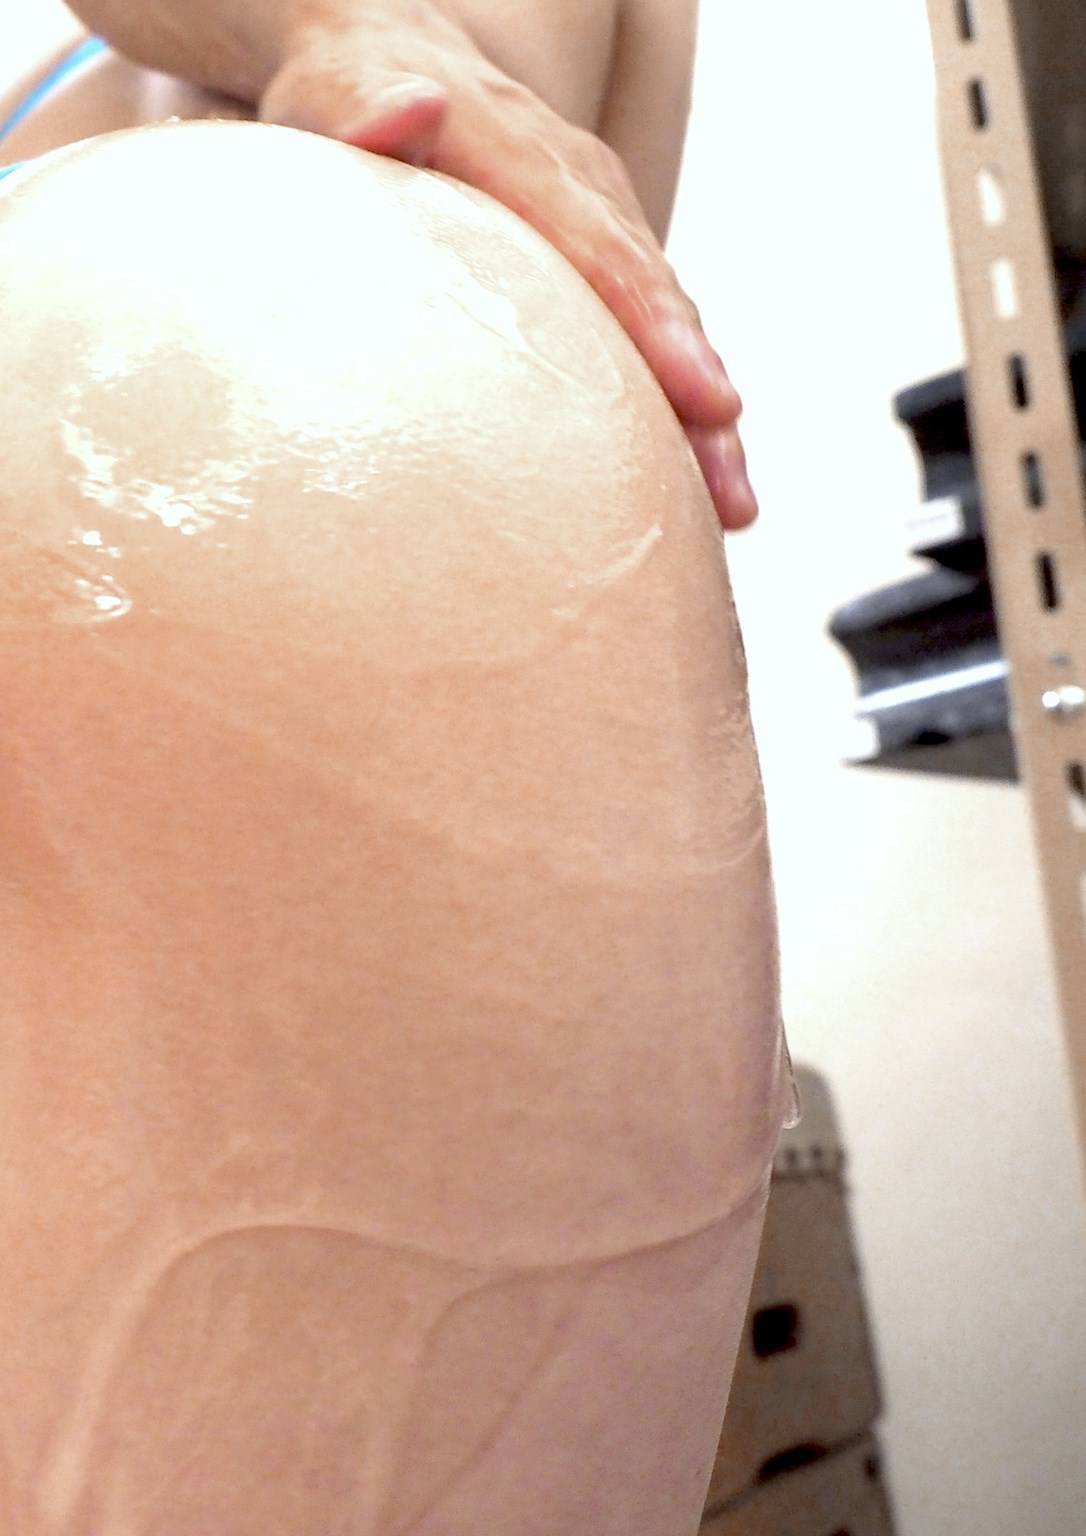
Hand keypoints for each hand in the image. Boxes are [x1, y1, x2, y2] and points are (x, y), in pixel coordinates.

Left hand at [260, 2, 757, 531]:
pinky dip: (672, 408)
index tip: (706, 397)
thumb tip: (415, 106)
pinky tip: (692, 487)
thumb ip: (365, 111)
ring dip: (702, 422)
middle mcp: (578, 188)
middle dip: (699, 398)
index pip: (599, 246)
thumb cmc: (342, 99)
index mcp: (519, 153)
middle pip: (653, 299)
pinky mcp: (597, 264)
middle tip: (731, 494)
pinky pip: (645, 335)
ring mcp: (597, 225)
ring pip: (663, 325)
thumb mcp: (331, 97)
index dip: (654, 326)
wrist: (383, 61)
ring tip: (731, 510)